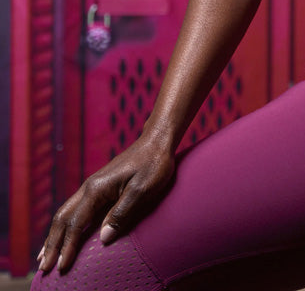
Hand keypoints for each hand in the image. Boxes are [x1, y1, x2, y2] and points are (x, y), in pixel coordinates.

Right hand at [37, 135, 174, 273]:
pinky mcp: (99, 188)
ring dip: (55, 236)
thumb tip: (104, 238)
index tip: (62, 267)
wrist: (157, 141)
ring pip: (66, 214)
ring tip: (45, 256)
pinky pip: (76, 210)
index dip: (68, 246)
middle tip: (43, 268)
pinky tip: (65, 236)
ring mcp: (93, 187)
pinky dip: (66, 226)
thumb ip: (121, 213)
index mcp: (97, 189)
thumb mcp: (142, 190)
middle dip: (52, 243)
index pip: (76, 223)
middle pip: (62, 218)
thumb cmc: (153, 164)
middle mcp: (89, 188)